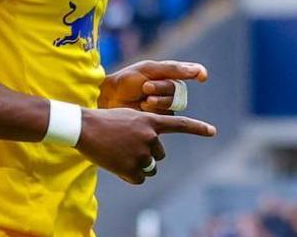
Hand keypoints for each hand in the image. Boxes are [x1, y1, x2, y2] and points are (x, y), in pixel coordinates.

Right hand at [77, 107, 215, 184]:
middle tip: (126, 148)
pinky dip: (129, 175)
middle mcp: (150, 137)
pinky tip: (116, 165)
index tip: (213, 131)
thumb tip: (151, 154)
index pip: (180, 125)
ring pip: (149, 168)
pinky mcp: (132, 167)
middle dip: (147, 155)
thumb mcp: (127, 118)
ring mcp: (141, 153)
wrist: (84, 128)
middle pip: (159, 155)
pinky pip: (138, 178)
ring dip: (138, 166)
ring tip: (118, 155)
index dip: (198, 128)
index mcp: (149, 121)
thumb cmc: (102, 121)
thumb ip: (143, 130)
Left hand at [97, 60, 207, 113]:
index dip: (197, 72)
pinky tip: (142, 107)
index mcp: (166, 73)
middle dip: (162, 88)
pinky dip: (155, 110)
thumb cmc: (126, 81)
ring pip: (174, 103)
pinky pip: (168, 115)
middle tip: (145, 87)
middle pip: (178, 89)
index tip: (201, 76)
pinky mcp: (160, 118)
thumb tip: (199, 71)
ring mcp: (165, 103)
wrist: (109, 98)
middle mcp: (168, 88)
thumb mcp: (148, 70)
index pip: (189, 71)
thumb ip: (173, 69)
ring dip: (159, 100)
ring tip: (143, 99)